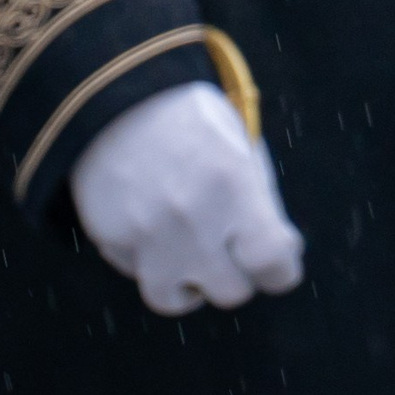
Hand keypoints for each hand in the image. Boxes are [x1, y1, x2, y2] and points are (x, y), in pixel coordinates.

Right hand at [70, 80, 305, 316]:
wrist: (114, 95)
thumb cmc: (190, 119)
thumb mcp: (241, 146)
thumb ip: (262, 201)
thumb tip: (284, 253)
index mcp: (234, 188)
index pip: (273, 263)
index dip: (282, 271)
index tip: (277, 264)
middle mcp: (191, 219)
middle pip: (231, 292)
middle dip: (238, 275)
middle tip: (231, 252)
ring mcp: (146, 236)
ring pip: (175, 299)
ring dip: (189, 284)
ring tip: (192, 260)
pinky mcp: (110, 239)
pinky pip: (136, 273)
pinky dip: (149, 263)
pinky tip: (154, 233)